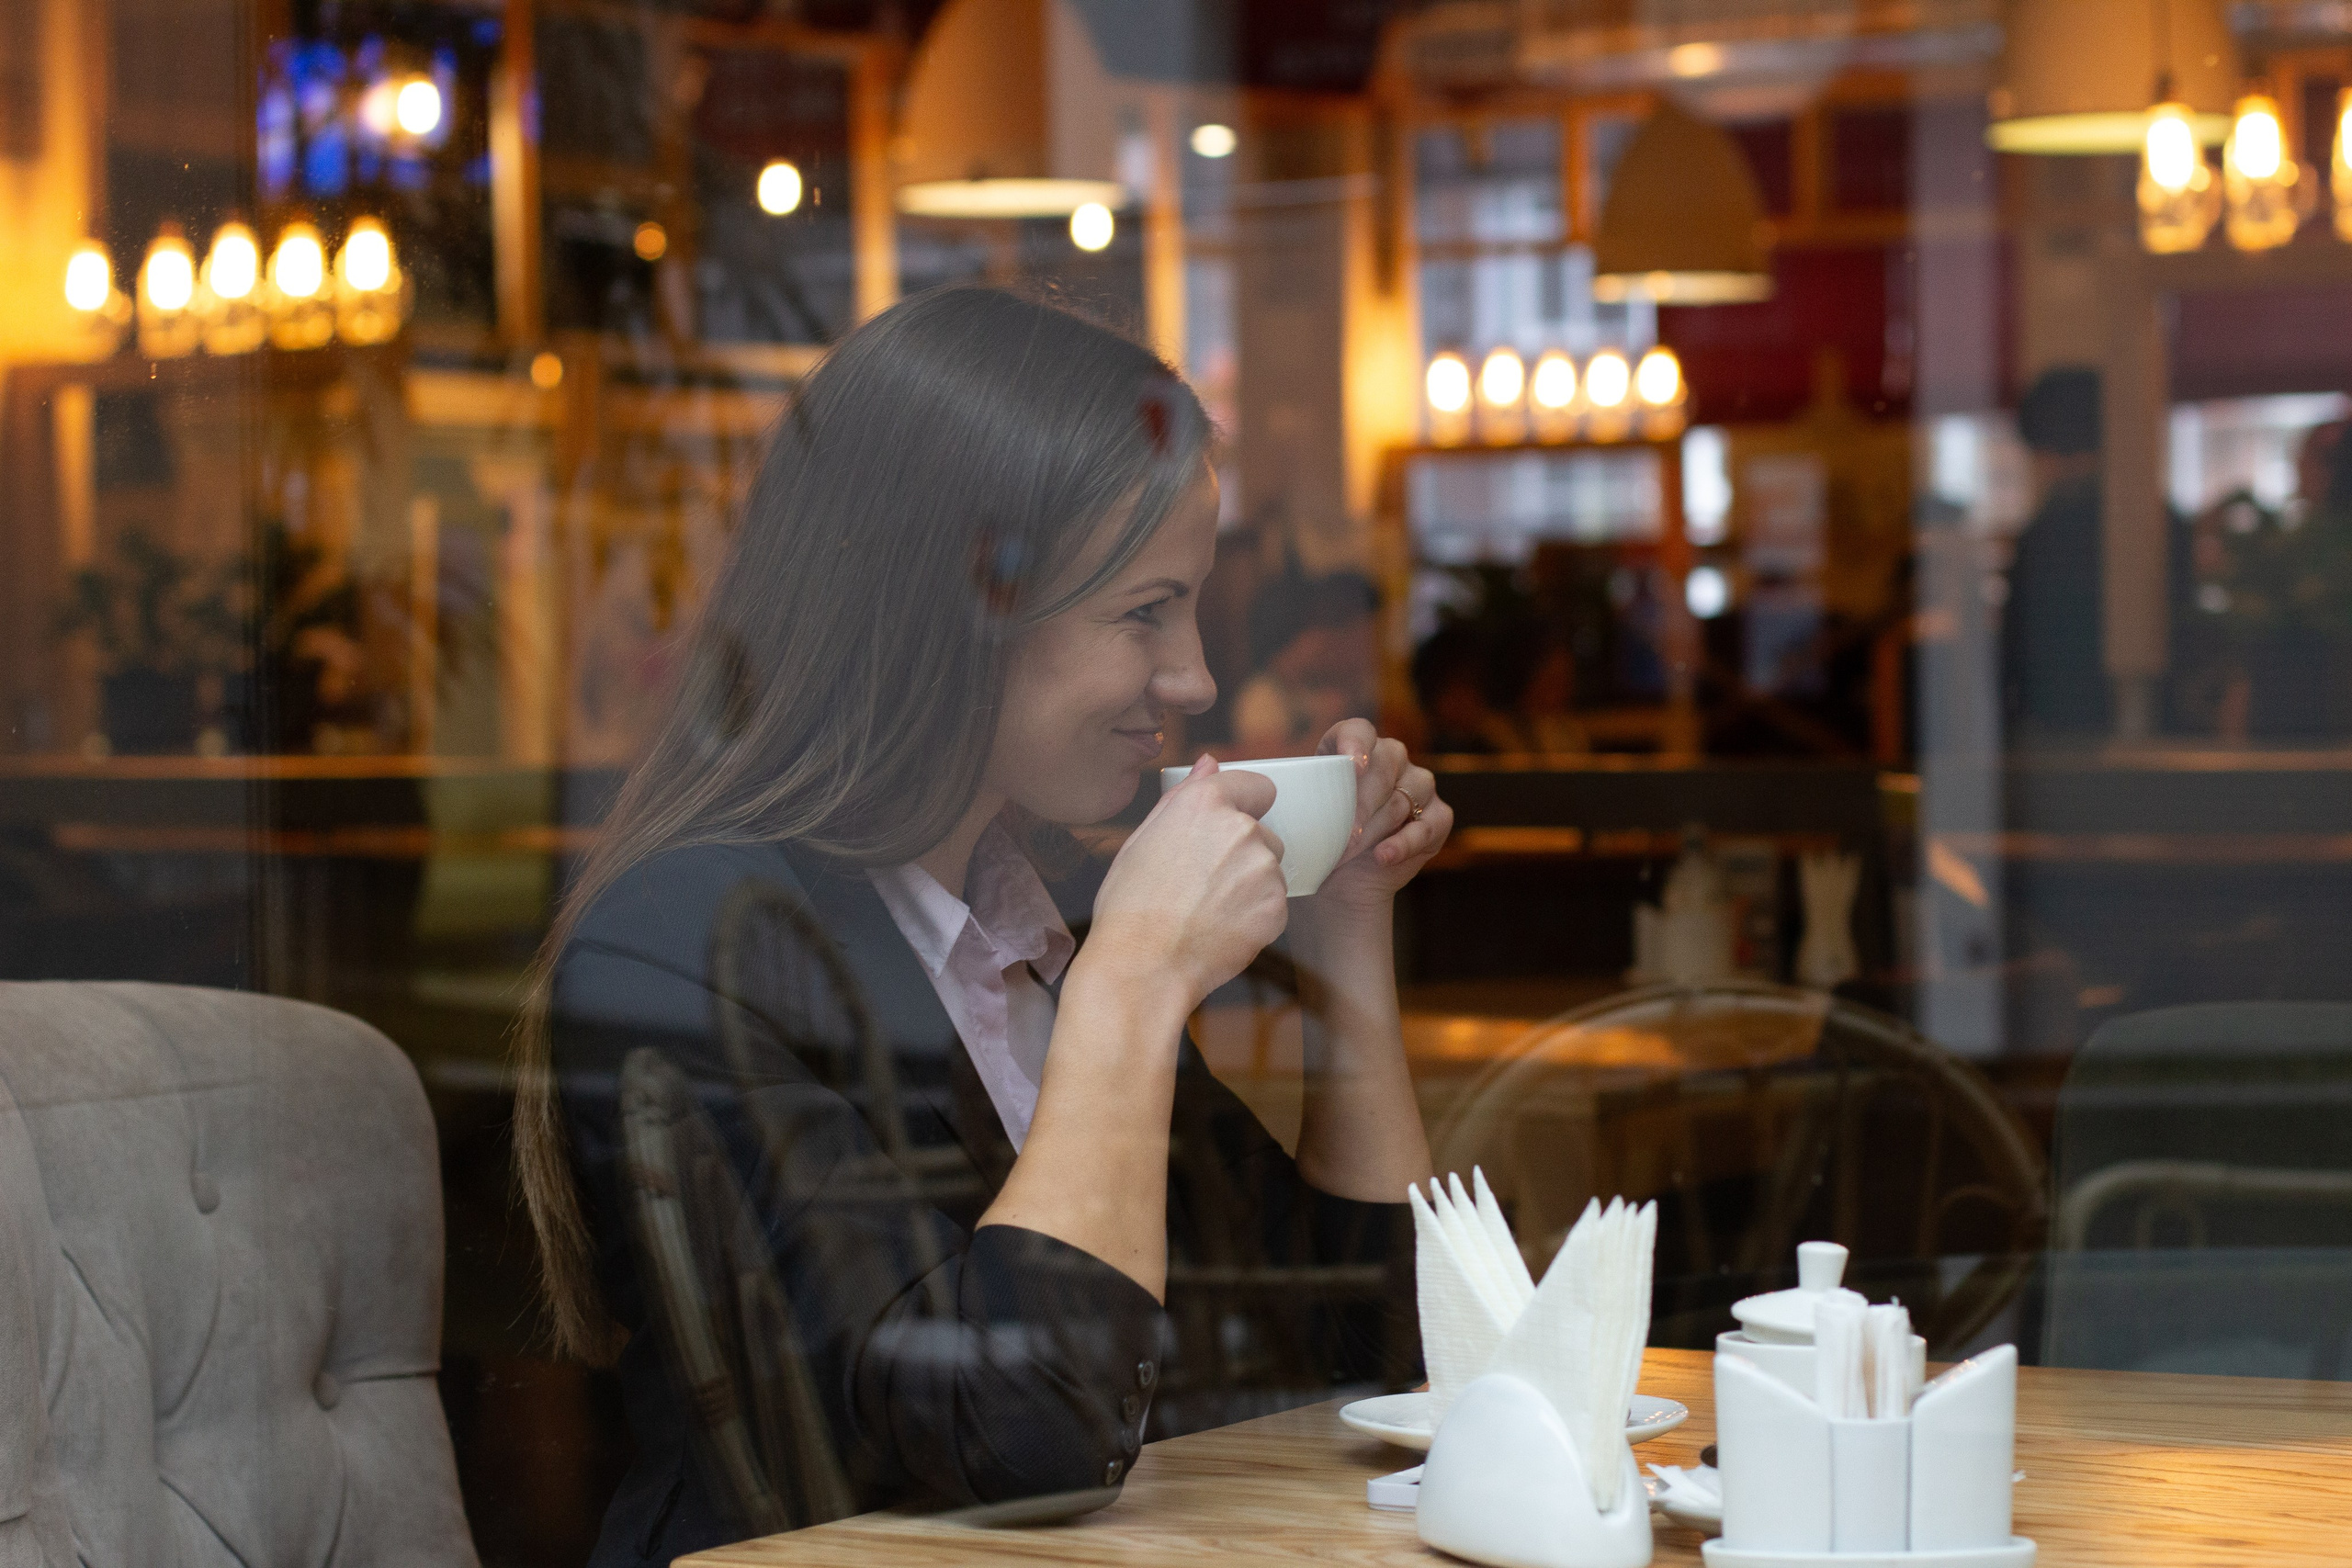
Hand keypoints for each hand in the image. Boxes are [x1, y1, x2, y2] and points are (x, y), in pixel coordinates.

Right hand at [1084, 756, 1289, 1007]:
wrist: (1143, 965)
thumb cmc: (1131, 904)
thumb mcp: (1143, 837)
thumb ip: (1184, 795)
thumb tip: (1210, 762)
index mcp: (1206, 803)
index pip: (1258, 785)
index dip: (1245, 807)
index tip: (1226, 830)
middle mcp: (1242, 828)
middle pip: (1264, 833)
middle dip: (1243, 853)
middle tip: (1203, 883)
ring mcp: (1263, 869)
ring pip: (1270, 870)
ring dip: (1250, 886)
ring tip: (1208, 910)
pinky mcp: (1277, 908)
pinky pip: (1274, 905)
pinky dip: (1256, 917)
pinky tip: (1221, 929)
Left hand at [1310, 719, 1452, 911]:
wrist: (1340, 886)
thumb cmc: (1317, 843)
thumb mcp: (1303, 816)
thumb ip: (1298, 797)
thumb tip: (1269, 792)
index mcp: (1355, 747)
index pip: (1359, 731)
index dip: (1356, 744)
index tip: (1351, 765)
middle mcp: (1392, 758)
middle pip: (1382, 769)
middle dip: (1358, 805)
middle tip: (1339, 836)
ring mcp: (1419, 785)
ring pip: (1401, 800)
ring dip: (1373, 830)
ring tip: (1347, 853)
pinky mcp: (1438, 817)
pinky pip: (1429, 825)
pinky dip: (1405, 843)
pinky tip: (1384, 856)